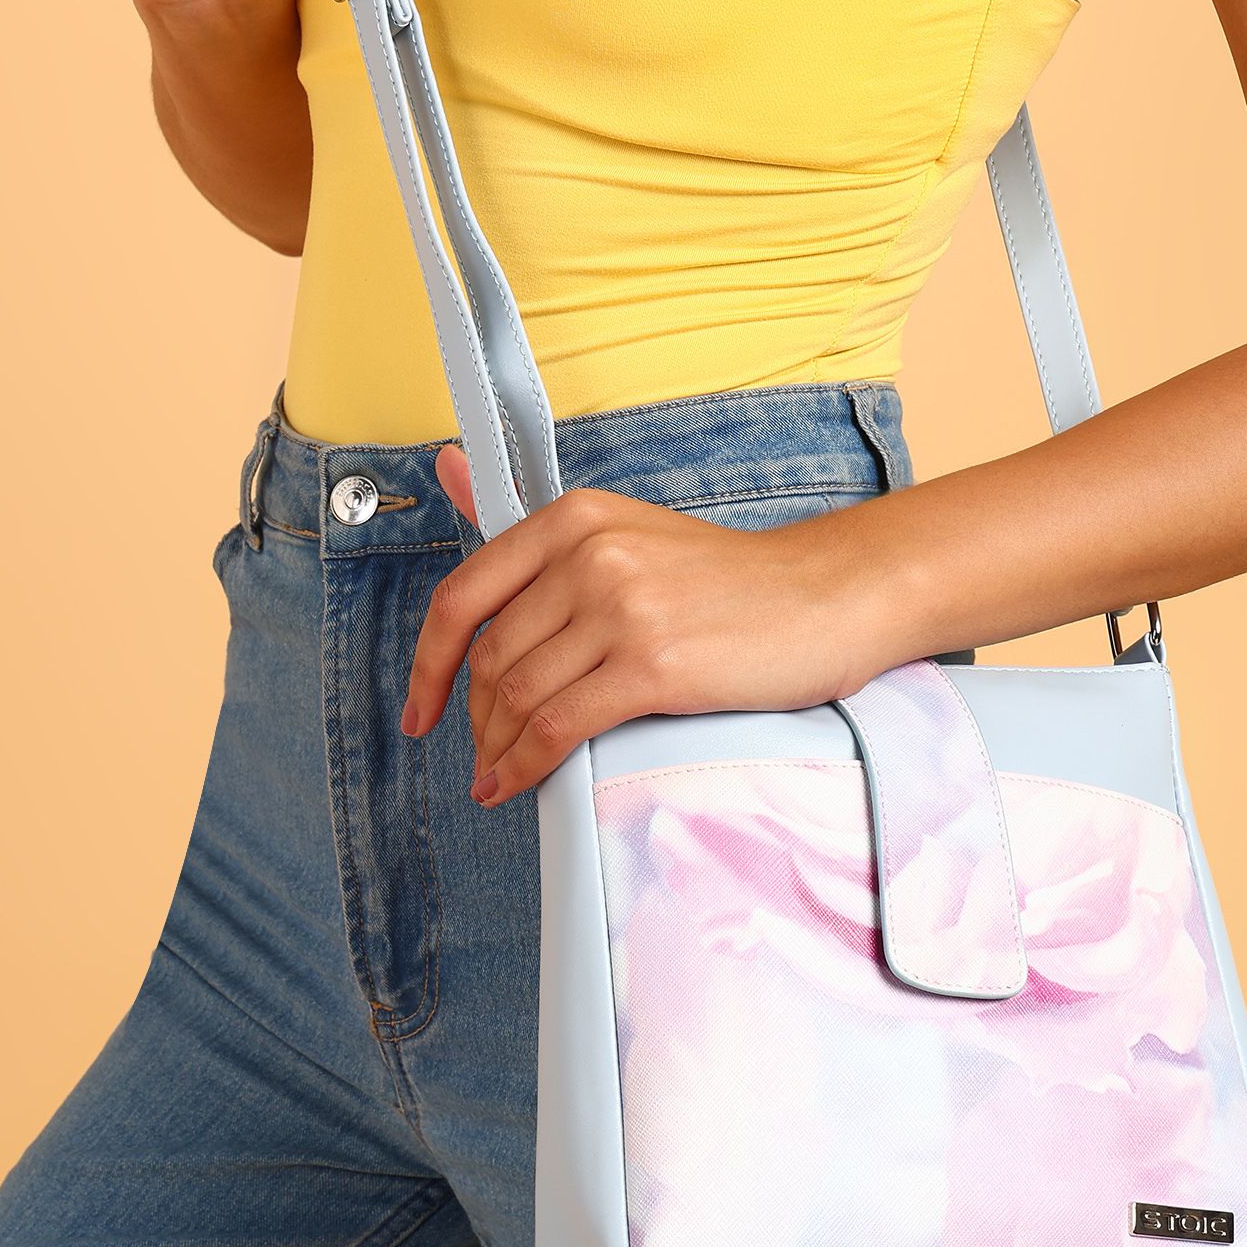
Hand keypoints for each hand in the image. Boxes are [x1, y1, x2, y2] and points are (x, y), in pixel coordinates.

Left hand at [405, 446, 911, 804]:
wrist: (824, 597)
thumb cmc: (730, 580)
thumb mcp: (629, 533)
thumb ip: (541, 532)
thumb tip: (447, 463)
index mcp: (575, 518)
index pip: (465, 595)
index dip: (430, 664)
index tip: (422, 706)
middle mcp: (591, 554)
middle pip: (493, 655)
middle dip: (476, 719)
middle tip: (483, 753)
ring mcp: (622, 608)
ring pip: (518, 695)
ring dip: (498, 749)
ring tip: (502, 774)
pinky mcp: (653, 665)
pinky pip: (559, 727)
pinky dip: (528, 765)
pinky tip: (522, 783)